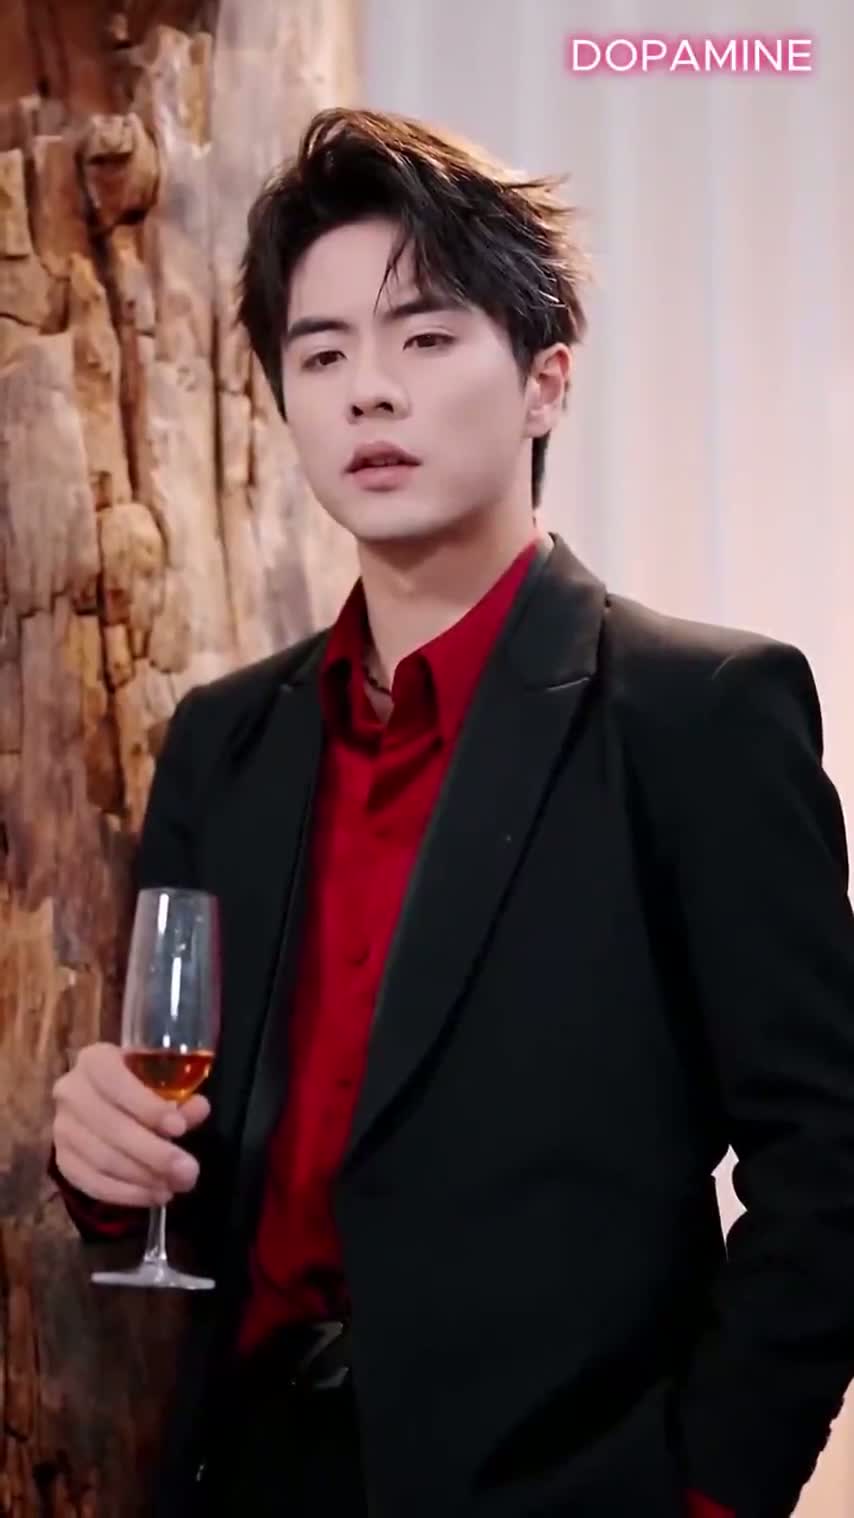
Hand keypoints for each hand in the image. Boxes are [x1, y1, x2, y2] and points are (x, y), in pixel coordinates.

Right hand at [52, 1042, 209, 1208]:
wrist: (101, 1103)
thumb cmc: (138, 1086)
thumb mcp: (160, 1082)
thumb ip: (180, 1096)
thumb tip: (198, 1108)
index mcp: (95, 1060)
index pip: (115, 1081)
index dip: (147, 1106)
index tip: (179, 1128)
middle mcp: (71, 1091)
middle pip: (111, 1127)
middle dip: (154, 1153)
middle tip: (188, 1171)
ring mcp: (62, 1127)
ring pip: (102, 1159)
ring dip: (143, 1178)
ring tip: (174, 1186)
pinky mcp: (62, 1159)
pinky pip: (92, 1183)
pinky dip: (126, 1194)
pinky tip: (153, 1195)